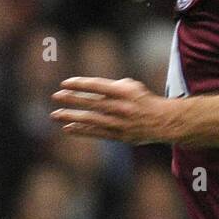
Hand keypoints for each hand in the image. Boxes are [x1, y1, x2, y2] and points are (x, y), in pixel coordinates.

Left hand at [51, 77, 173, 143]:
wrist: (164, 121)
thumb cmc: (144, 100)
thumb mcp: (131, 87)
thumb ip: (110, 88)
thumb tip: (85, 91)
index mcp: (126, 91)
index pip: (97, 85)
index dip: (79, 84)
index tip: (64, 83)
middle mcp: (122, 107)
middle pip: (92, 102)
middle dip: (72, 99)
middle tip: (56, 97)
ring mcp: (120, 123)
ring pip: (91, 119)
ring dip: (71, 117)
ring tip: (55, 115)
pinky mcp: (119, 136)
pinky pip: (96, 133)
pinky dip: (81, 130)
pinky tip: (68, 128)